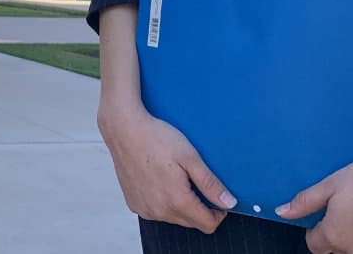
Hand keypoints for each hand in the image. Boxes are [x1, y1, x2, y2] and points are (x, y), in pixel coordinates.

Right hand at [98, 99, 234, 233]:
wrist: (123, 129)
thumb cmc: (156, 138)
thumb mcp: (190, 156)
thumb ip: (210, 183)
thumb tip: (229, 203)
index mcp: (176, 201)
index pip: (208, 224)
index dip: (219, 212)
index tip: (218, 197)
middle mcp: (159, 211)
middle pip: (191, 222)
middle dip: (200, 207)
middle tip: (195, 179)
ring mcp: (144, 209)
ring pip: (174, 217)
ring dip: (181, 204)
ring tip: (175, 176)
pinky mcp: (134, 204)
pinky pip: (157, 211)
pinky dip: (163, 201)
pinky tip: (159, 179)